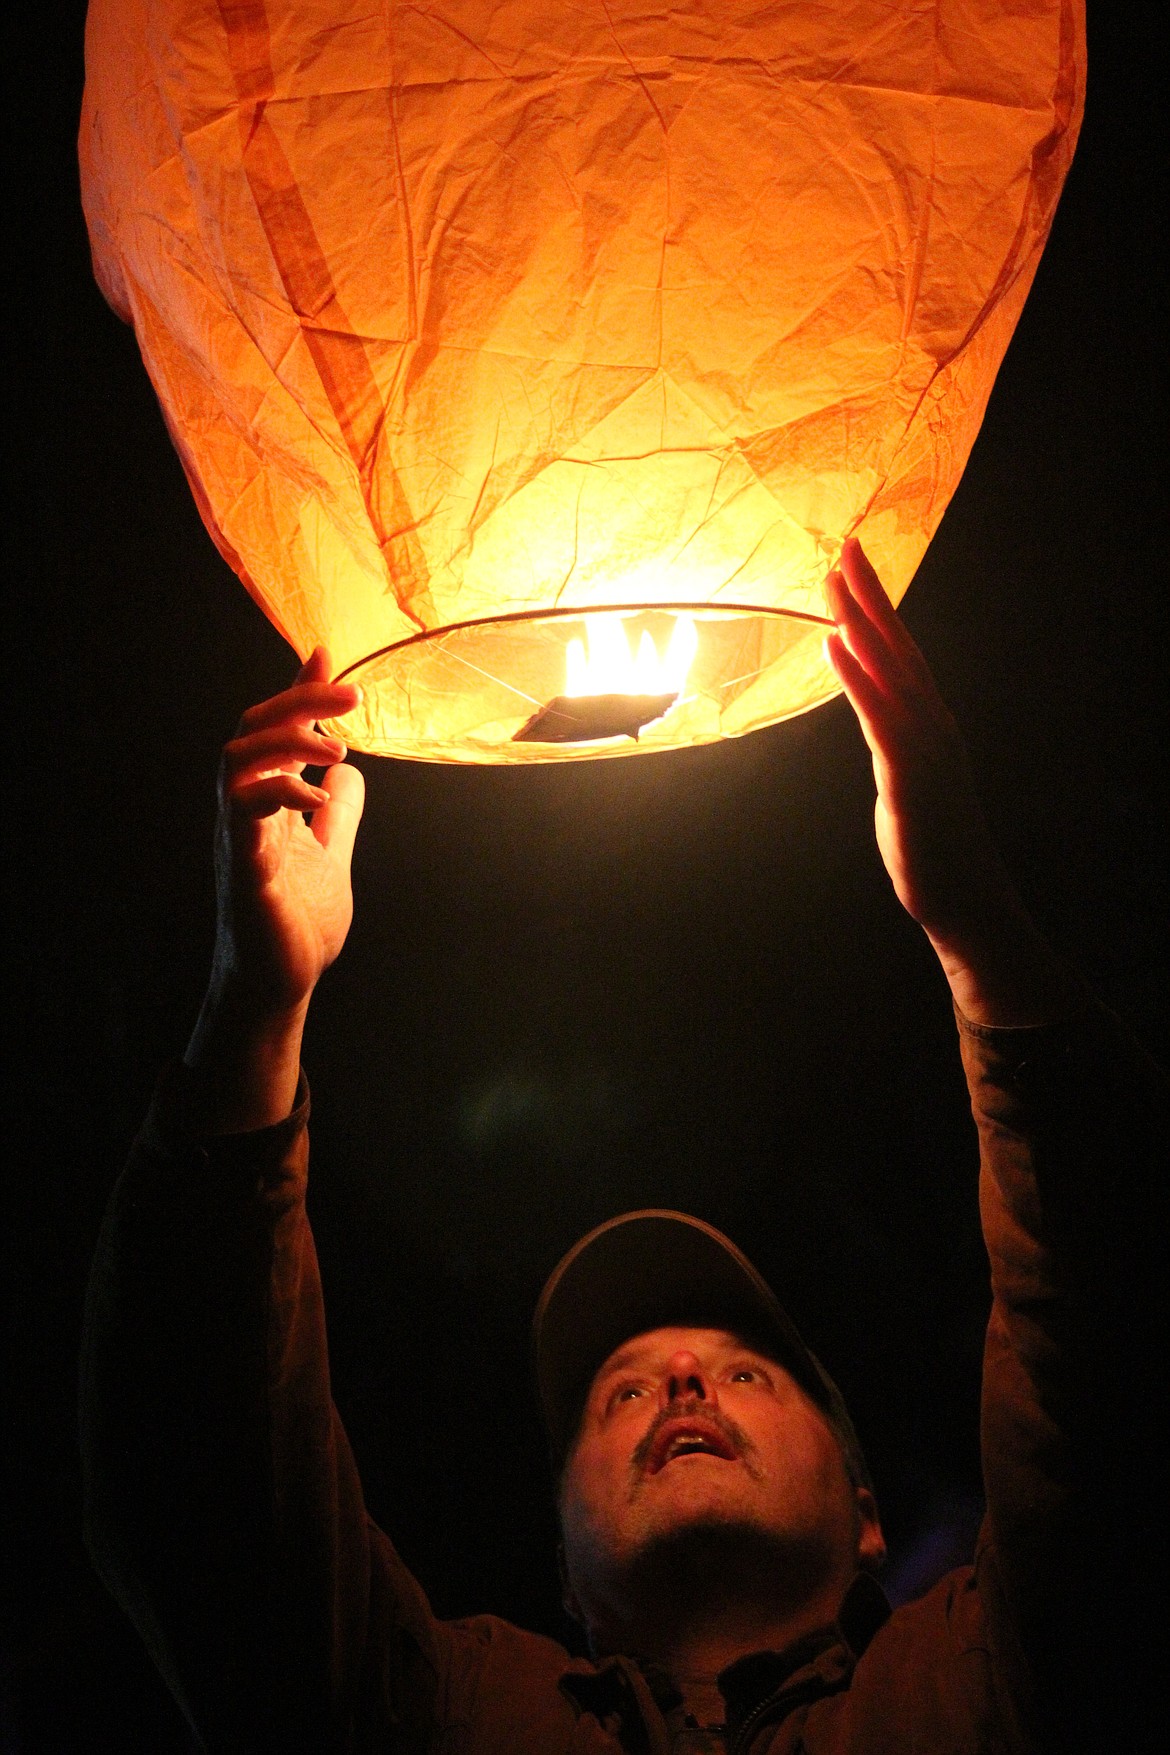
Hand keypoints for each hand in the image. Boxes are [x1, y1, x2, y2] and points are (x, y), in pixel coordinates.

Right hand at [184, 648, 363, 1127]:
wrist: (281, 983)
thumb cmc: (296, 924)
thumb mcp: (331, 855)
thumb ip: (337, 813)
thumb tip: (348, 771)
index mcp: (266, 803)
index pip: (275, 731)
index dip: (297, 692)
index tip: (324, 656)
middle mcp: (244, 811)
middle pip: (250, 729)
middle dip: (296, 701)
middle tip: (348, 693)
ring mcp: (238, 837)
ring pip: (235, 758)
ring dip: (284, 740)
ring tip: (335, 748)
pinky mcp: (243, 868)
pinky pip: (244, 812)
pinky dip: (280, 793)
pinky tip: (316, 800)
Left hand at [824, 541, 1076, 1023]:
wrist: (963, 899)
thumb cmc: (933, 842)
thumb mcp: (905, 777)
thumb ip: (890, 736)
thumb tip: (872, 704)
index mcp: (928, 723)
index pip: (900, 652)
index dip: (876, 606)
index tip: (851, 563)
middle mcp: (931, 724)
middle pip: (899, 647)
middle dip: (869, 595)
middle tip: (844, 546)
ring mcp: (924, 748)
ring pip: (891, 672)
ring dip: (861, 623)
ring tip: (833, 581)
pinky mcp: (908, 777)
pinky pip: (879, 718)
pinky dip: (858, 678)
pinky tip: (835, 646)